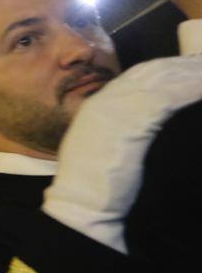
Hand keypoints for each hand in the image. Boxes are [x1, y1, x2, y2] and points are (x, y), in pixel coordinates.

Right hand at [44, 59, 201, 251]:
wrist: (81, 207)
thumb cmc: (98, 186)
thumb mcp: (105, 146)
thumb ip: (123, 128)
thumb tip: (150, 121)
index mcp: (97, 106)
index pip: (136, 76)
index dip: (166, 68)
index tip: (192, 66)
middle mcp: (104, 102)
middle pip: (150, 73)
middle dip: (182, 66)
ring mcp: (113, 111)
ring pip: (160, 82)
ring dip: (190, 74)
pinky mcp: (128, 125)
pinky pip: (165, 99)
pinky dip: (189, 90)